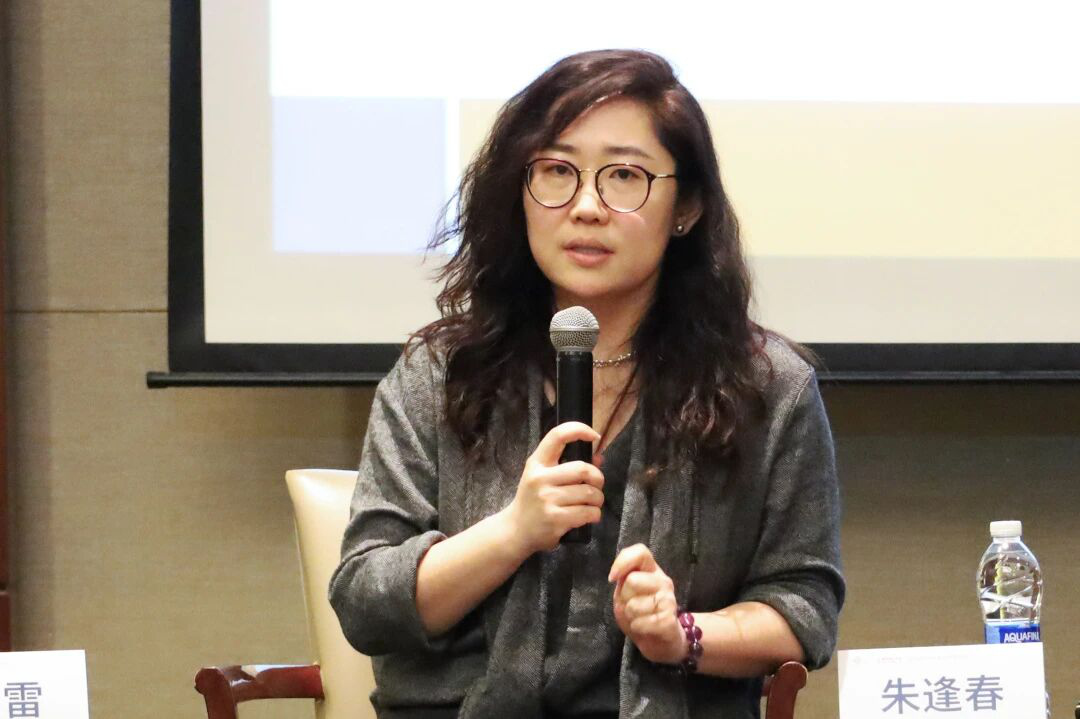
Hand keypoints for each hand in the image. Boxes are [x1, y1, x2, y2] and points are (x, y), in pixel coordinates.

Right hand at [503, 421, 604, 553]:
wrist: (515, 530)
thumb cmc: (532, 501)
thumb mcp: (543, 478)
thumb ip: (568, 466)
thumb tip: (599, 458)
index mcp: (537, 463)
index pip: (557, 436)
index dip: (579, 430)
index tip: (594, 436)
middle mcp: (540, 478)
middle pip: (583, 469)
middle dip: (598, 478)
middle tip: (596, 486)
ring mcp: (547, 499)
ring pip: (590, 493)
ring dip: (598, 500)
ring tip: (592, 504)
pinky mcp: (555, 519)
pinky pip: (588, 513)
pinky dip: (595, 514)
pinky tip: (589, 516)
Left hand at [609, 544, 685, 663]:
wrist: (663, 642)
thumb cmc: (641, 614)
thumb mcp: (627, 593)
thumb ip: (623, 579)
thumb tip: (615, 576)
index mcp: (652, 571)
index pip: (640, 552)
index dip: (623, 561)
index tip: (613, 578)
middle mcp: (663, 582)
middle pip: (631, 580)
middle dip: (624, 597)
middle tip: (631, 606)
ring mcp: (669, 601)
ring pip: (633, 605)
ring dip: (629, 616)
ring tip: (639, 619)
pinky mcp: (669, 621)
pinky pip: (639, 623)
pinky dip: (636, 628)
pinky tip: (645, 629)